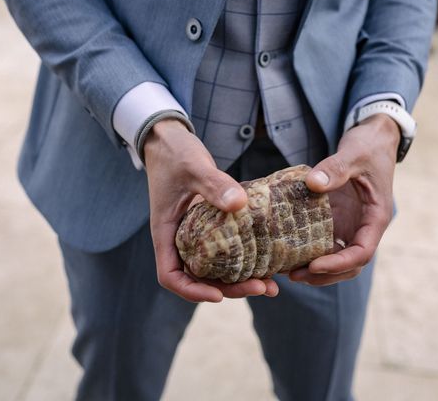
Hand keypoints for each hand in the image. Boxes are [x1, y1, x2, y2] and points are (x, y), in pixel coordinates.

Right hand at [144, 120, 278, 301]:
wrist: (171, 140)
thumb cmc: (175, 153)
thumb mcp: (194, 167)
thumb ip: (214, 183)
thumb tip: (239, 203)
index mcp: (166, 233)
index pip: (171, 276)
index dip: (193, 291)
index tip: (219, 296)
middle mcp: (180, 239)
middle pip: (200, 278)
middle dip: (230, 289)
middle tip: (263, 288)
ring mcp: (195, 234)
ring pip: (215, 268)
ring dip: (241, 279)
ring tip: (272, 284)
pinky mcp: (210, 225)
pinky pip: (226, 250)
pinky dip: (244, 258)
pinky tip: (268, 259)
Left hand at [289, 114, 399, 285]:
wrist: (373, 138)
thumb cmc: (369, 146)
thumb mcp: (354, 153)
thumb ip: (335, 168)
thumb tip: (312, 183)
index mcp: (375, 217)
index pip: (362, 252)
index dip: (339, 263)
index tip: (314, 265)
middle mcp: (364, 226)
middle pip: (349, 264)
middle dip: (324, 274)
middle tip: (293, 275)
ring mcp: (351, 225)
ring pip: (336, 258)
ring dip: (316, 269)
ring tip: (287, 271)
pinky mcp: (338, 219)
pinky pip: (325, 241)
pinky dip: (309, 250)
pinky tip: (288, 250)